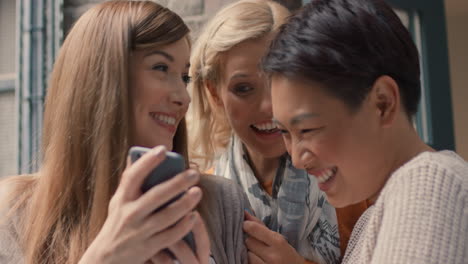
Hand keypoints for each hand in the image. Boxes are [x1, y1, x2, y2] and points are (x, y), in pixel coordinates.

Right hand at [80, 146, 206, 263]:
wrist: (105, 259)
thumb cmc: (117, 223)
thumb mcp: (117, 202)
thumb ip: (128, 181)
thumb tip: (136, 154)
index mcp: (122, 199)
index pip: (133, 176)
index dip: (147, 162)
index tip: (163, 149)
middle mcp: (130, 214)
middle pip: (156, 196)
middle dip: (177, 183)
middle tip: (194, 173)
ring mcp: (139, 232)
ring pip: (167, 216)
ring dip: (185, 203)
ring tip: (197, 192)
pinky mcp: (148, 247)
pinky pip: (170, 236)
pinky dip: (183, 226)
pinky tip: (194, 216)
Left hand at [243, 211, 305, 263]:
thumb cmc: (286, 254)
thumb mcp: (277, 238)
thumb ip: (260, 226)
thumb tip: (244, 213)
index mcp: (278, 242)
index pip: (254, 229)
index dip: (247, 225)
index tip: (246, 225)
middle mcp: (272, 256)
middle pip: (248, 242)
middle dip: (250, 240)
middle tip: (256, 243)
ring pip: (246, 254)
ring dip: (249, 252)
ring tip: (257, 253)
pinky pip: (248, 263)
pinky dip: (250, 260)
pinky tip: (257, 259)